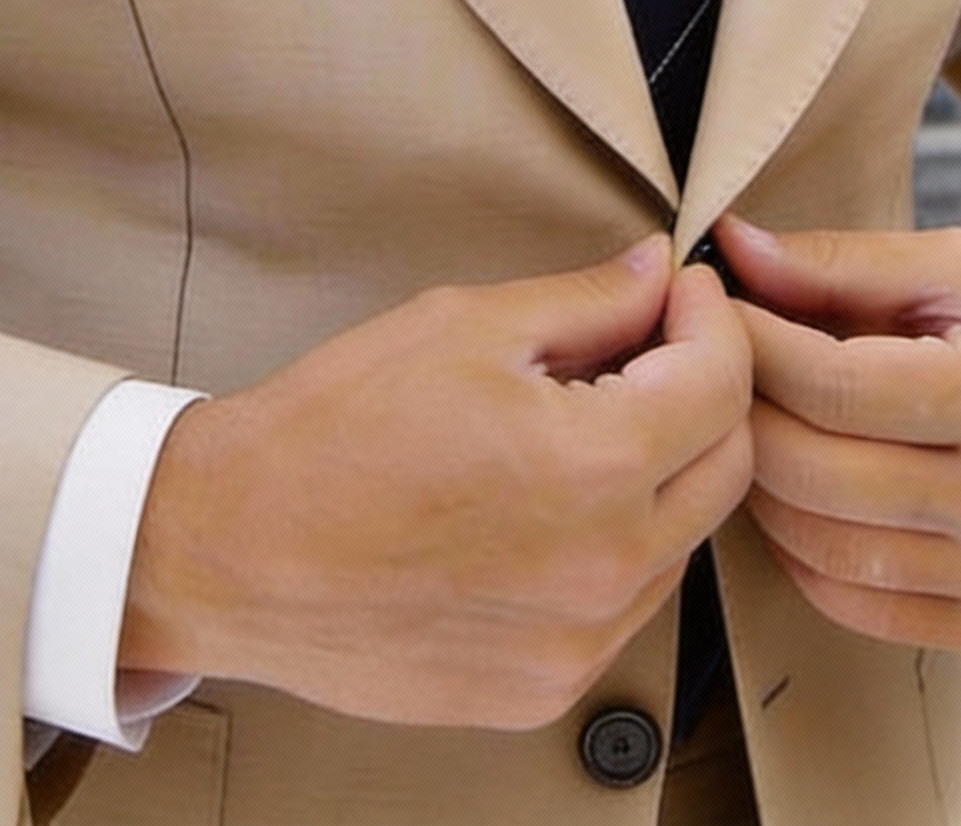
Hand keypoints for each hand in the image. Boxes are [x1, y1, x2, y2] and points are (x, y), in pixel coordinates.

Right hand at [119, 236, 752, 730]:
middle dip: (706, 389)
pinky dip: (614, 544)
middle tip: (649, 343)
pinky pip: (624, 606)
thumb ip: (584, 302)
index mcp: (593, 466)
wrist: (232, 549)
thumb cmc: (331, 431)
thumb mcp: (461, 326)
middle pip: (728, 466)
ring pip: (681, 540)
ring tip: (583, 422)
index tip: (682, 290)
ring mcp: (579, 642)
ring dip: (662, 471)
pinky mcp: (545, 688)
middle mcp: (605, 569)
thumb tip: (653, 272)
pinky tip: (545, 502)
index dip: (710, 316)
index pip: (721, 382)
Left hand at [714, 215, 960, 655]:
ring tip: (756, 424)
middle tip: (723, 369)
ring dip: (759, 483)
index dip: (750, 344)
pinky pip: (854, 604)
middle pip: (808, 472)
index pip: (828, 388)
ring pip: (816, 544)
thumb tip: (733, 246)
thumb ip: (840, 261)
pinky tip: (797, 496)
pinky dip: (801, 552)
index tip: (720, 308)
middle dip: (741, 411)